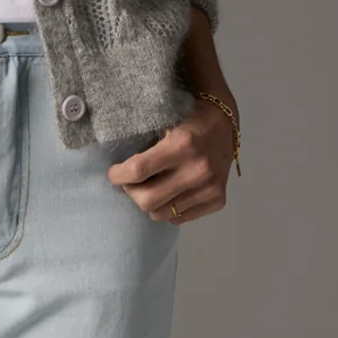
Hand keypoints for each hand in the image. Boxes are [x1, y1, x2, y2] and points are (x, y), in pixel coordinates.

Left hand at [107, 99, 234, 223]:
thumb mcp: (163, 119)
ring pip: (162, 214)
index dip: (118, 175)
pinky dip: (169, 208)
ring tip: (150, 187)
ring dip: (149, 202)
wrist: (223, 122)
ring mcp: (210, 188)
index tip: (114, 173)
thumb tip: (117, 169)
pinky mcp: (218, 200)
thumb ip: (143, 144)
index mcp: (182, 145)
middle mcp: (198, 170)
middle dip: (131, 192)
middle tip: (130, 183)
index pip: (137, 170)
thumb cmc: (186, 118)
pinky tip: (170, 192)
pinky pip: (179, 218)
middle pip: (148, 201)